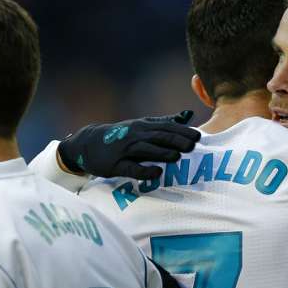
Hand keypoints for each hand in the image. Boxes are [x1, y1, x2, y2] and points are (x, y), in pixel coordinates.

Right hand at [57, 110, 199, 179]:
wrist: (89, 143)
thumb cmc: (122, 136)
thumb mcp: (142, 126)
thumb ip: (164, 122)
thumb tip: (187, 115)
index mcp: (143, 126)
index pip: (166, 127)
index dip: (182, 131)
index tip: (198, 136)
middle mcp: (135, 135)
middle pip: (158, 136)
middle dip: (176, 140)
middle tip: (193, 145)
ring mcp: (125, 149)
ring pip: (146, 150)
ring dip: (162, 152)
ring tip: (177, 156)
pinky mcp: (116, 165)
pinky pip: (132, 168)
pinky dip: (145, 170)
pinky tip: (157, 172)